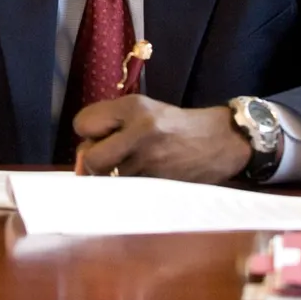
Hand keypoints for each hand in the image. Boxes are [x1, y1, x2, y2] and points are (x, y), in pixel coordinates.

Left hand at [72, 95, 256, 183]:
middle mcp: (139, 130)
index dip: (88, 134)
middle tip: (109, 161)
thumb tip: (80, 159)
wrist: (220, 141)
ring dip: (112, 179)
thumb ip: (110, 124)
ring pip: (108, 180)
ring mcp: (150, 159)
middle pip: (90, 158)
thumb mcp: (143, 110)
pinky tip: (144, 180)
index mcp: (132, 107)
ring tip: (133, 168)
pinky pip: (127, 193)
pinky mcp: (160, 183)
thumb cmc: (175, 125)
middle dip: (93, 163)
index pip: (82, 124)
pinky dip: (128, 190)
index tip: (101, 137)